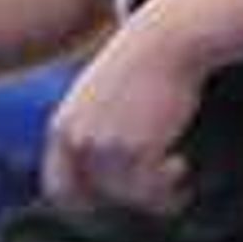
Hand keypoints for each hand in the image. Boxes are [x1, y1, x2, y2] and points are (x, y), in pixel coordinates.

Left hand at [42, 4, 205, 217]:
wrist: (164, 40)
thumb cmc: (139, 68)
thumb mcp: (98, 99)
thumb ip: (90, 133)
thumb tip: (100, 182)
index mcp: (62, 128)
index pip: (59, 190)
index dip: (88, 201)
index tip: (119, 196)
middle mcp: (77, 140)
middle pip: (96, 200)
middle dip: (126, 199)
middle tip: (154, 188)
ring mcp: (105, 145)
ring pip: (128, 197)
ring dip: (156, 194)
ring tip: (177, 170)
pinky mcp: (138, 148)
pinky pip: (153, 191)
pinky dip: (171, 189)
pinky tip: (183, 163)